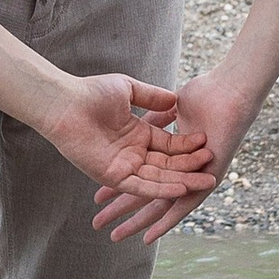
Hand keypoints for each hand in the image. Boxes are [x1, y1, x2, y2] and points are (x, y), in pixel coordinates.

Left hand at [44, 73, 217, 207]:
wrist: (64, 102)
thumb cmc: (91, 93)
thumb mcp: (129, 90)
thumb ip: (152, 97)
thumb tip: (174, 98)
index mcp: (138, 135)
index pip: (170, 146)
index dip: (189, 148)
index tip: (208, 145)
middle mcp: (133, 153)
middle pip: (168, 165)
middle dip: (191, 169)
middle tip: (214, 171)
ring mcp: (123, 166)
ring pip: (159, 178)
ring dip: (181, 182)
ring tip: (205, 182)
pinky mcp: (113, 176)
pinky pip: (141, 185)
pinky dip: (160, 188)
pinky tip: (180, 187)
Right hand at [92, 66, 260, 245]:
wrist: (229, 94)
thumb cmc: (203, 93)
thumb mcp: (168, 105)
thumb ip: (152, 113)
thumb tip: (143, 119)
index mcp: (165, 149)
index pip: (136, 172)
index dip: (117, 185)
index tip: (96, 197)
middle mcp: (177, 167)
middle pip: (142, 191)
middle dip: (120, 208)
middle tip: (97, 223)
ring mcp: (190, 176)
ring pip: (158, 203)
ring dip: (138, 221)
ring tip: (114, 237)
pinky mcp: (205, 183)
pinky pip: (183, 207)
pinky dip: (166, 223)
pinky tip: (149, 238)